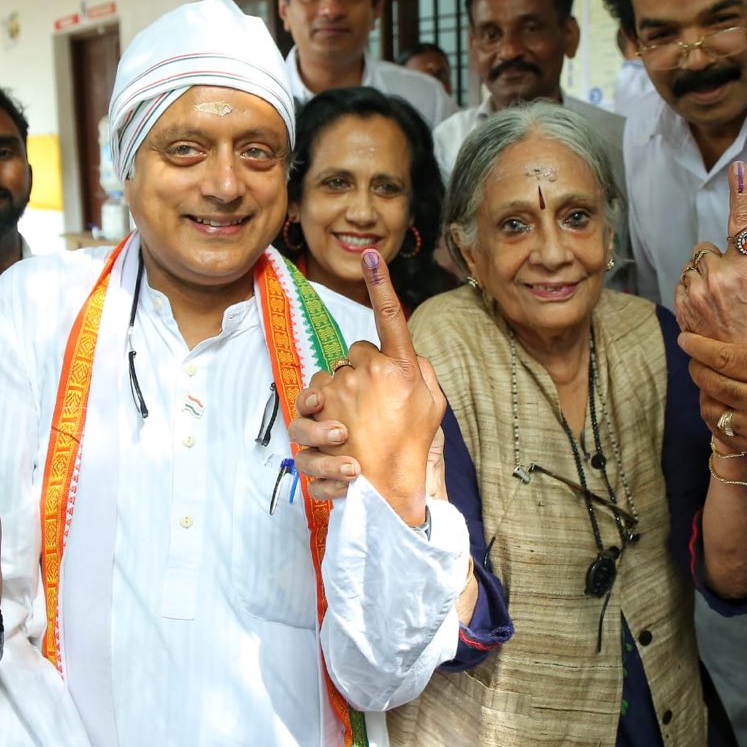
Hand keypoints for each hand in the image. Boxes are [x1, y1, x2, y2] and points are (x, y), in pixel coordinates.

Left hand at [290, 250, 444, 525]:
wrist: (387, 492)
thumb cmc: (413, 449)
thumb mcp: (434, 408)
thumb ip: (422, 372)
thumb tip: (408, 352)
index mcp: (404, 368)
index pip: (392, 318)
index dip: (381, 283)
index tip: (371, 254)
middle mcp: (371, 371)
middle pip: (356, 352)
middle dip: (361, 372)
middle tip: (371, 406)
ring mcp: (341, 387)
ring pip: (331, 372)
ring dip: (337, 392)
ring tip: (351, 423)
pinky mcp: (318, 405)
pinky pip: (312, 390)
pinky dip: (317, 405)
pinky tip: (332, 426)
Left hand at [674, 161, 746, 350]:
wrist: (741, 359)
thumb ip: (730, 267)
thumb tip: (705, 256)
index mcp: (741, 270)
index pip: (739, 228)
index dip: (740, 197)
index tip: (739, 170)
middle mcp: (716, 277)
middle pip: (701, 250)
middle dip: (708, 261)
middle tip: (723, 285)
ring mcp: (696, 292)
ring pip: (688, 267)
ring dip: (696, 277)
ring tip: (713, 301)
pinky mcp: (682, 304)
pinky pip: (680, 284)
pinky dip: (688, 291)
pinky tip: (701, 309)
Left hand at [678, 328, 746, 452]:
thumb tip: (720, 327)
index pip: (723, 358)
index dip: (698, 347)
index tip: (685, 339)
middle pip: (712, 383)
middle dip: (696, 367)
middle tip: (694, 358)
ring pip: (710, 409)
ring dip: (703, 392)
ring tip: (708, 380)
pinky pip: (720, 430)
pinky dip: (713, 414)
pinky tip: (718, 402)